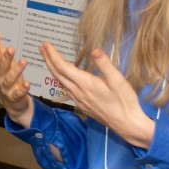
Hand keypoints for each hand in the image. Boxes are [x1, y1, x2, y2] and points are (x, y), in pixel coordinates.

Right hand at [0, 24, 34, 127]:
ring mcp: (7, 86)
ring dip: (16, 70)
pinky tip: (27, 84)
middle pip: (1, 65)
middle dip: (5, 57)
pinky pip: (18, 93)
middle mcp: (0, 75)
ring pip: (10, 78)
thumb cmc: (5, 75)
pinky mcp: (15, 96)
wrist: (12, 101)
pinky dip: (22, 89)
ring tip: (23, 61)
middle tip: (11, 48)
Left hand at [40, 43, 154, 147]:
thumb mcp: (118, 80)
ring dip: (52, 69)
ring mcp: (79, 100)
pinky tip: (63, 76)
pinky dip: (60, 79)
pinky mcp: (82, 105)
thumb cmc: (125, 101)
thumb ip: (105, 65)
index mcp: (85, 84)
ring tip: (48, 58)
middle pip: (57, 74)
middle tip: (42, 47)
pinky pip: (66, 89)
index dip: (53, 55)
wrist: (127, 124)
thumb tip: (94, 50)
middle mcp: (78, 92)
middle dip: (48, 59)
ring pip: (60, 82)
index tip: (46, 44)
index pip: (63, 67)